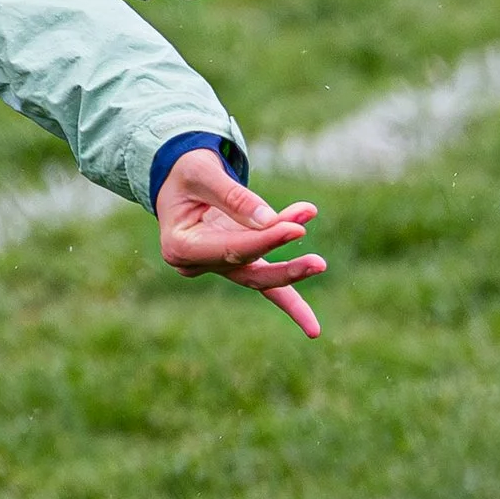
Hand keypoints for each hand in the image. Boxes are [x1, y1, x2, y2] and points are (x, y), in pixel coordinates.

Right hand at [156, 148, 325, 337]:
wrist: (177, 177)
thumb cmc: (186, 171)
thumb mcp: (203, 172)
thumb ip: (234, 197)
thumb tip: (270, 220)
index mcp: (180, 246)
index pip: (231, 249)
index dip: (265, 240)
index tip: (296, 228)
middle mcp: (196, 264)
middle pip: (247, 271)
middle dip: (285, 270)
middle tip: (319, 263)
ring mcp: (217, 266)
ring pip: (259, 276)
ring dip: (292, 273)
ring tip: (321, 267)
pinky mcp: (234, 263)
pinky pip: (264, 280)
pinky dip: (288, 295)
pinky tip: (312, 327)